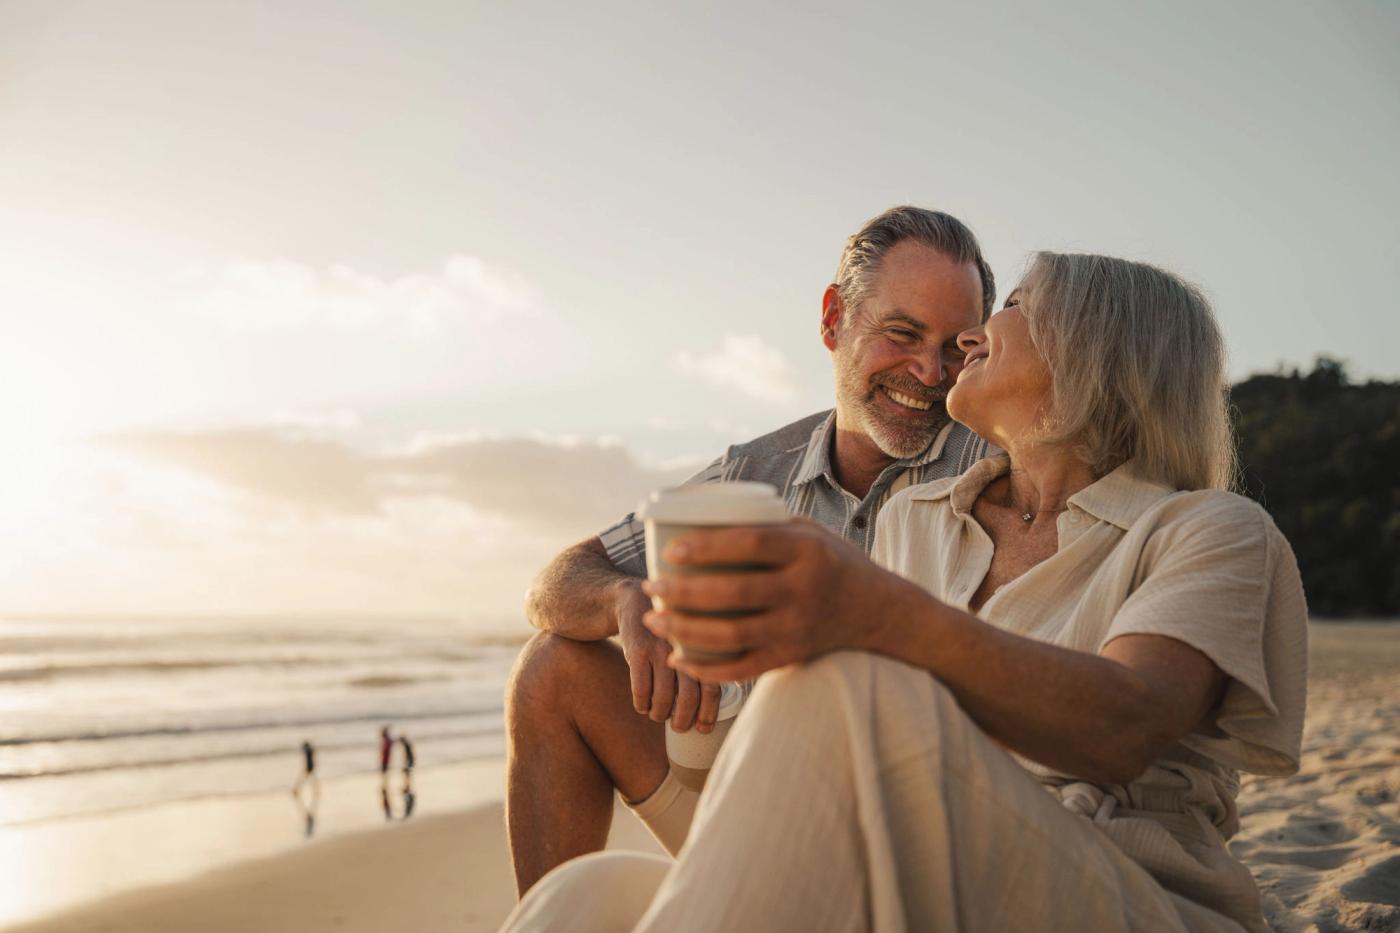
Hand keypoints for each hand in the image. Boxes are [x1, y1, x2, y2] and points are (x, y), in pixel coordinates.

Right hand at [615, 581, 723, 732]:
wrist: (633, 601)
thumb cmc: (668, 631)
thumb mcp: (689, 640)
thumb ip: (704, 665)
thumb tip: (712, 708)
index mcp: (703, 647)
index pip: (712, 688)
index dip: (709, 713)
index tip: (703, 728)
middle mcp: (684, 648)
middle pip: (689, 697)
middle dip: (683, 720)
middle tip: (679, 727)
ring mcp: (660, 649)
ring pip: (663, 698)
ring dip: (660, 714)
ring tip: (658, 715)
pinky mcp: (636, 650)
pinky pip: (641, 689)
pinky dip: (642, 704)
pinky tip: (642, 705)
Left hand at [640, 518, 912, 681]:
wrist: (880, 611)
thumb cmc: (833, 561)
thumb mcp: (809, 531)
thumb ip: (765, 524)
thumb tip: (701, 512)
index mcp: (806, 550)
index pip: (749, 545)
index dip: (705, 547)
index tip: (668, 549)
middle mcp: (804, 590)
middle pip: (733, 594)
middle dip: (682, 592)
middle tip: (650, 588)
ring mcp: (798, 628)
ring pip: (732, 635)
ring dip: (685, 630)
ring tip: (654, 620)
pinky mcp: (793, 656)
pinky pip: (743, 668)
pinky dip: (706, 668)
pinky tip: (678, 658)